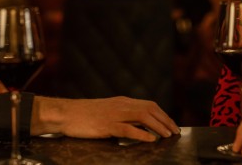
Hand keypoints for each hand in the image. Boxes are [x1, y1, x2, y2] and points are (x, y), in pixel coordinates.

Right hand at [31, 96, 179, 141]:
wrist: (65, 113)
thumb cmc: (84, 115)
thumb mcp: (107, 112)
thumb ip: (122, 117)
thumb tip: (139, 127)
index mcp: (122, 101)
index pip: (149, 105)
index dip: (163, 115)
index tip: (172, 125)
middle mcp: (121, 105)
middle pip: (150, 109)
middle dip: (165, 120)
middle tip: (176, 132)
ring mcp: (114, 114)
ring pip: (142, 117)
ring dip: (158, 126)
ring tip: (168, 136)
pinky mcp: (106, 125)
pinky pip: (127, 129)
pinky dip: (141, 134)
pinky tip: (150, 140)